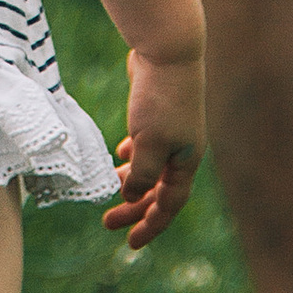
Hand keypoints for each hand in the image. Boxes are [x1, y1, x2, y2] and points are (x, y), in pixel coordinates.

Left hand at [102, 48, 202, 251]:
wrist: (166, 49)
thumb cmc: (160, 98)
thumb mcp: (148, 143)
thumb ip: (141, 175)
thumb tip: (132, 196)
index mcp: (186, 162)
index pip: (169, 205)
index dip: (151, 226)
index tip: (130, 243)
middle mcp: (182, 150)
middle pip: (158, 190)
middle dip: (134, 208)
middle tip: (106, 222)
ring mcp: (172, 130)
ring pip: (151, 166)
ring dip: (131, 181)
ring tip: (110, 189)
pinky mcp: (158, 112)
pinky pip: (147, 143)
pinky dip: (134, 154)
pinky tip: (119, 154)